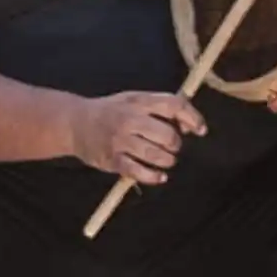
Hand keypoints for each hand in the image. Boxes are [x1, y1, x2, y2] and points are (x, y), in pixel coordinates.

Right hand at [68, 91, 206, 184]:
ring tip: (166, 160)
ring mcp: (121, 140)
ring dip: (168, 161)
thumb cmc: (111, 110)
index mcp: (139, 101)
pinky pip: (139, 172)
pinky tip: (159, 176)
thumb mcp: (133, 100)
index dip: (192, 117)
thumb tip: (188, 125)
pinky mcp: (113, 160)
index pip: (173, 105)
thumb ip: (159, 108)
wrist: (75, 122)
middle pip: (167, 134)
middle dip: (176, 144)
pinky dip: (154, 176)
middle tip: (172, 147)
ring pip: (156, 155)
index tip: (201, 129)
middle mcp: (131, 119)